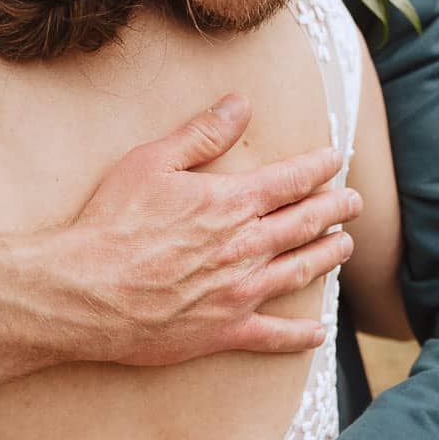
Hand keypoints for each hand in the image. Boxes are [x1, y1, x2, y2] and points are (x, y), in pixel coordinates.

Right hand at [0, 95, 354, 384]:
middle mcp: (244, 247)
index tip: (336, 161)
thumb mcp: (152, 162)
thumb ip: (202, 133)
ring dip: (327, 257)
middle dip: (334, 210)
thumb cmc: (111, 223)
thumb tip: (240, 103)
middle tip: (354, 203)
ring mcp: (238, 292)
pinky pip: (273, 335)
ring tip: (345, 247)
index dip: (318, 168)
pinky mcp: (223, 331)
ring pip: (298, 272)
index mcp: (229, 202)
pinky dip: (300, 335)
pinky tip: (318, 332)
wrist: (84, 291)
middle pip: (304, 224)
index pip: (289, 181)